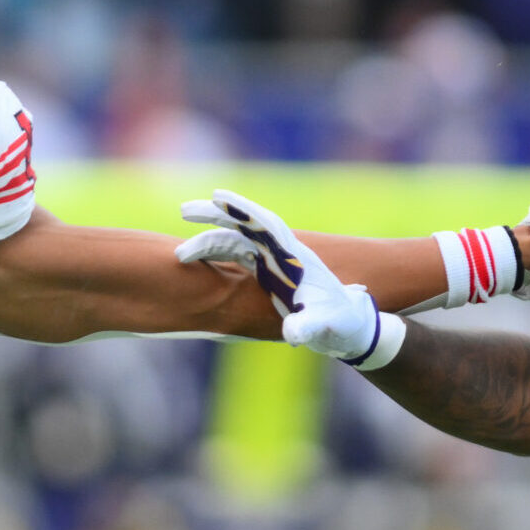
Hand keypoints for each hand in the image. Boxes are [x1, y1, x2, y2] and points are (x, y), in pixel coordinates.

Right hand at [177, 190, 397, 365]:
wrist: (350, 328)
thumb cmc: (342, 323)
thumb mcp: (326, 326)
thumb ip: (309, 325)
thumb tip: (293, 333)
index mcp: (295, 256)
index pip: (267, 225)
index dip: (243, 209)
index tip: (217, 196)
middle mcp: (282, 255)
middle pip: (245, 228)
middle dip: (216, 217)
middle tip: (184, 211)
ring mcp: (273, 265)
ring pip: (236, 244)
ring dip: (210, 242)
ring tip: (178, 251)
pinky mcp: (267, 278)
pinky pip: (237, 261)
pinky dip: (217, 257)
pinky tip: (196, 263)